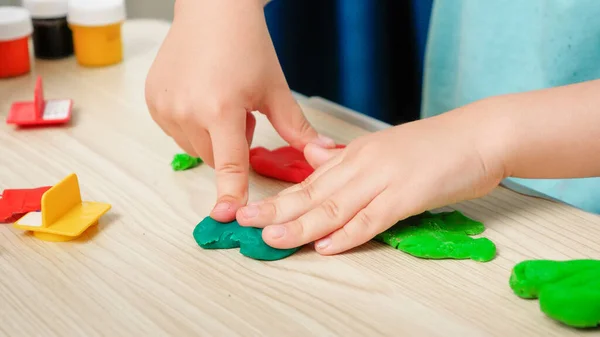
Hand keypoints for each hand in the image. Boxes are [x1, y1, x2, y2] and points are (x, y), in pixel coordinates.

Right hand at [145, 0, 333, 221]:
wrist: (212, 10)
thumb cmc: (246, 44)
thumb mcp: (275, 89)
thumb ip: (296, 129)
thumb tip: (323, 154)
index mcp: (221, 108)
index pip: (230, 163)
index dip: (231, 192)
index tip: (227, 216)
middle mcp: (187, 110)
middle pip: (215, 158)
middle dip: (232, 146)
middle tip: (240, 112)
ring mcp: (165, 106)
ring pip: (195, 147)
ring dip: (211, 137)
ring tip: (220, 100)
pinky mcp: (153, 101)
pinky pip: (177, 132)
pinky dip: (191, 124)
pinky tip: (201, 96)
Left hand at [236, 106, 506, 253]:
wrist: (479, 134)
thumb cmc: (434, 146)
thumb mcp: (383, 147)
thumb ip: (347, 158)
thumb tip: (315, 160)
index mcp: (355, 155)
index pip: (309, 182)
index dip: (278, 199)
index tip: (251, 211)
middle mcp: (363, 165)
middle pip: (312, 193)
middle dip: (275, 210)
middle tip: (244, 223)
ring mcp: (384, 178)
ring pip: (335, 206)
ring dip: (301, 225)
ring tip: (273, 238)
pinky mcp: (408, 194)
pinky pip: (373, 218)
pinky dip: (348, 234)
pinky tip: (327, 246)